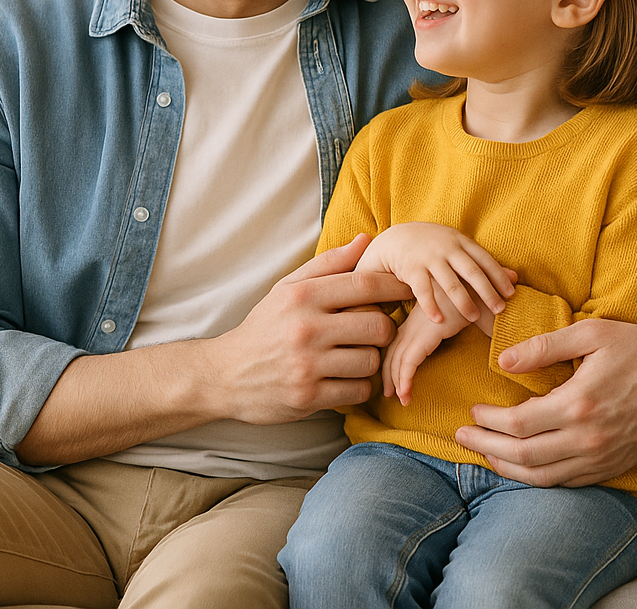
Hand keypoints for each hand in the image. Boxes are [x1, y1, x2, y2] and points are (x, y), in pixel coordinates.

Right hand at [207, 234, 411, 424]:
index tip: (410, 290)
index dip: (396, 287)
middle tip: (377, 330)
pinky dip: (359, 386)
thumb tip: (367, 240)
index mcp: (303, 295)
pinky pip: (358, 390)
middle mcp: (306, 328)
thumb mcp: (288, 288)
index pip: (365, 285)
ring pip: (371, 360)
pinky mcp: (309, 396)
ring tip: (356, 355)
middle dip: (385, 329)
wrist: (226, 374)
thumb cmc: (266, 326)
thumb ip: (329, 264)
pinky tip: (345, 378)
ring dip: (371, 359)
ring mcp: (307, 365)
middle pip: (378, 325)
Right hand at [356, 222, 515, 324]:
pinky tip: (439, 320)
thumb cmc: (436, 247)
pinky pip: (423, 290)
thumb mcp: (460, 248)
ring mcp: (429, 258)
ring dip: (463, 301)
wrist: (398, 238)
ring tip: (474, 318)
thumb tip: (516, 277)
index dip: (499, 276)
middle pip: (471, 271)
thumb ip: (484, 262)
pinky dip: (432, 306)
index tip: (511, 294)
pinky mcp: (411, 269)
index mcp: (461, 242)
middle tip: (500, 309)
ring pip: (450, 282)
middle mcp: (447, 249)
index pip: (485, 260)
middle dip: (487, 291)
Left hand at [381, 284, 476, 404]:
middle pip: (394, 349)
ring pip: (398, 357)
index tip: (395, 380)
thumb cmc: (482, 300)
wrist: (488, 285)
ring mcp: (420, 326)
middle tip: (390, 393)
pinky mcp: (427, 333)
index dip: (395, 360)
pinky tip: (405, 395)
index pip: (400, 341)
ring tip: (399, 399)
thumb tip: (473, 341)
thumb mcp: (467, 318)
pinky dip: (404, 378)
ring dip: (396, 380)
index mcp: (423, 317)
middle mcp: (417, 321)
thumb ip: (463, 328)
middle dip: (390, 373)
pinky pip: (410, 360)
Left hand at [455, 316, 636, 486]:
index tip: (474, 411)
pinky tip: (524, 468)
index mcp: (580, 404)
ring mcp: (603, 457)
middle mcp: (590, 439)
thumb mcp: (591, 334)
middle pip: (524, 456)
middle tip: (463, 436)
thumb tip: (502, 359)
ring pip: (544, 477)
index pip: (519, 424)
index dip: (490, 421)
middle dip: (487, 447)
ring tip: (486, 455)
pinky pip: (568, 482)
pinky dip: (540, 479)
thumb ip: (544, 347)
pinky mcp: (615, 466)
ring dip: (508, 469)